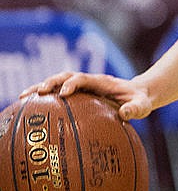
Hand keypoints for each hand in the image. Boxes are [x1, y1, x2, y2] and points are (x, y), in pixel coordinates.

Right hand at [19, 72, 150, 120]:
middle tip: (36, 92)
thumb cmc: (140, 100)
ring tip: (22, 98)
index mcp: (101, 81)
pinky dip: (45, 98)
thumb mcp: (142, 105)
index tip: (63, 94)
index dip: (72, 84)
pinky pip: (58, 93)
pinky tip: (30, 109)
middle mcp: (89, 81)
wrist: (138, 94)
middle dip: (50, 82)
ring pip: (57, 83)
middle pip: (65, 76)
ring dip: (41, 87)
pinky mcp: (78, 94)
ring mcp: (82, 87)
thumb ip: (135, 108)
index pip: (83, 78)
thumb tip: (125, 114)